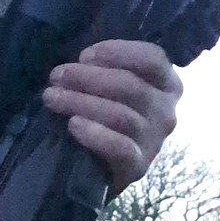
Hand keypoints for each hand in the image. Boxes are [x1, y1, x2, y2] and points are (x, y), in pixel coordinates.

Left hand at [41, 39, 181, 191]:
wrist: (105, 168)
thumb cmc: (107, 116)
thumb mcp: (114, 88)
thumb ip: (106, 69)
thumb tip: (83, 61)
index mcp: (167, 84)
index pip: (152, 59)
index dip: (118, 52)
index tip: (84, 55)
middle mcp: (166, 110)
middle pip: (130, 86)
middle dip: (87, 78)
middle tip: (56, 76)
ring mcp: (155, 140)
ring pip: (121, 115)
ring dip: (81, 102)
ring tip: (52, 97)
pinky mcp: (139, 166)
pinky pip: (121, 148)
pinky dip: (96, 134)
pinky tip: (73, 124)